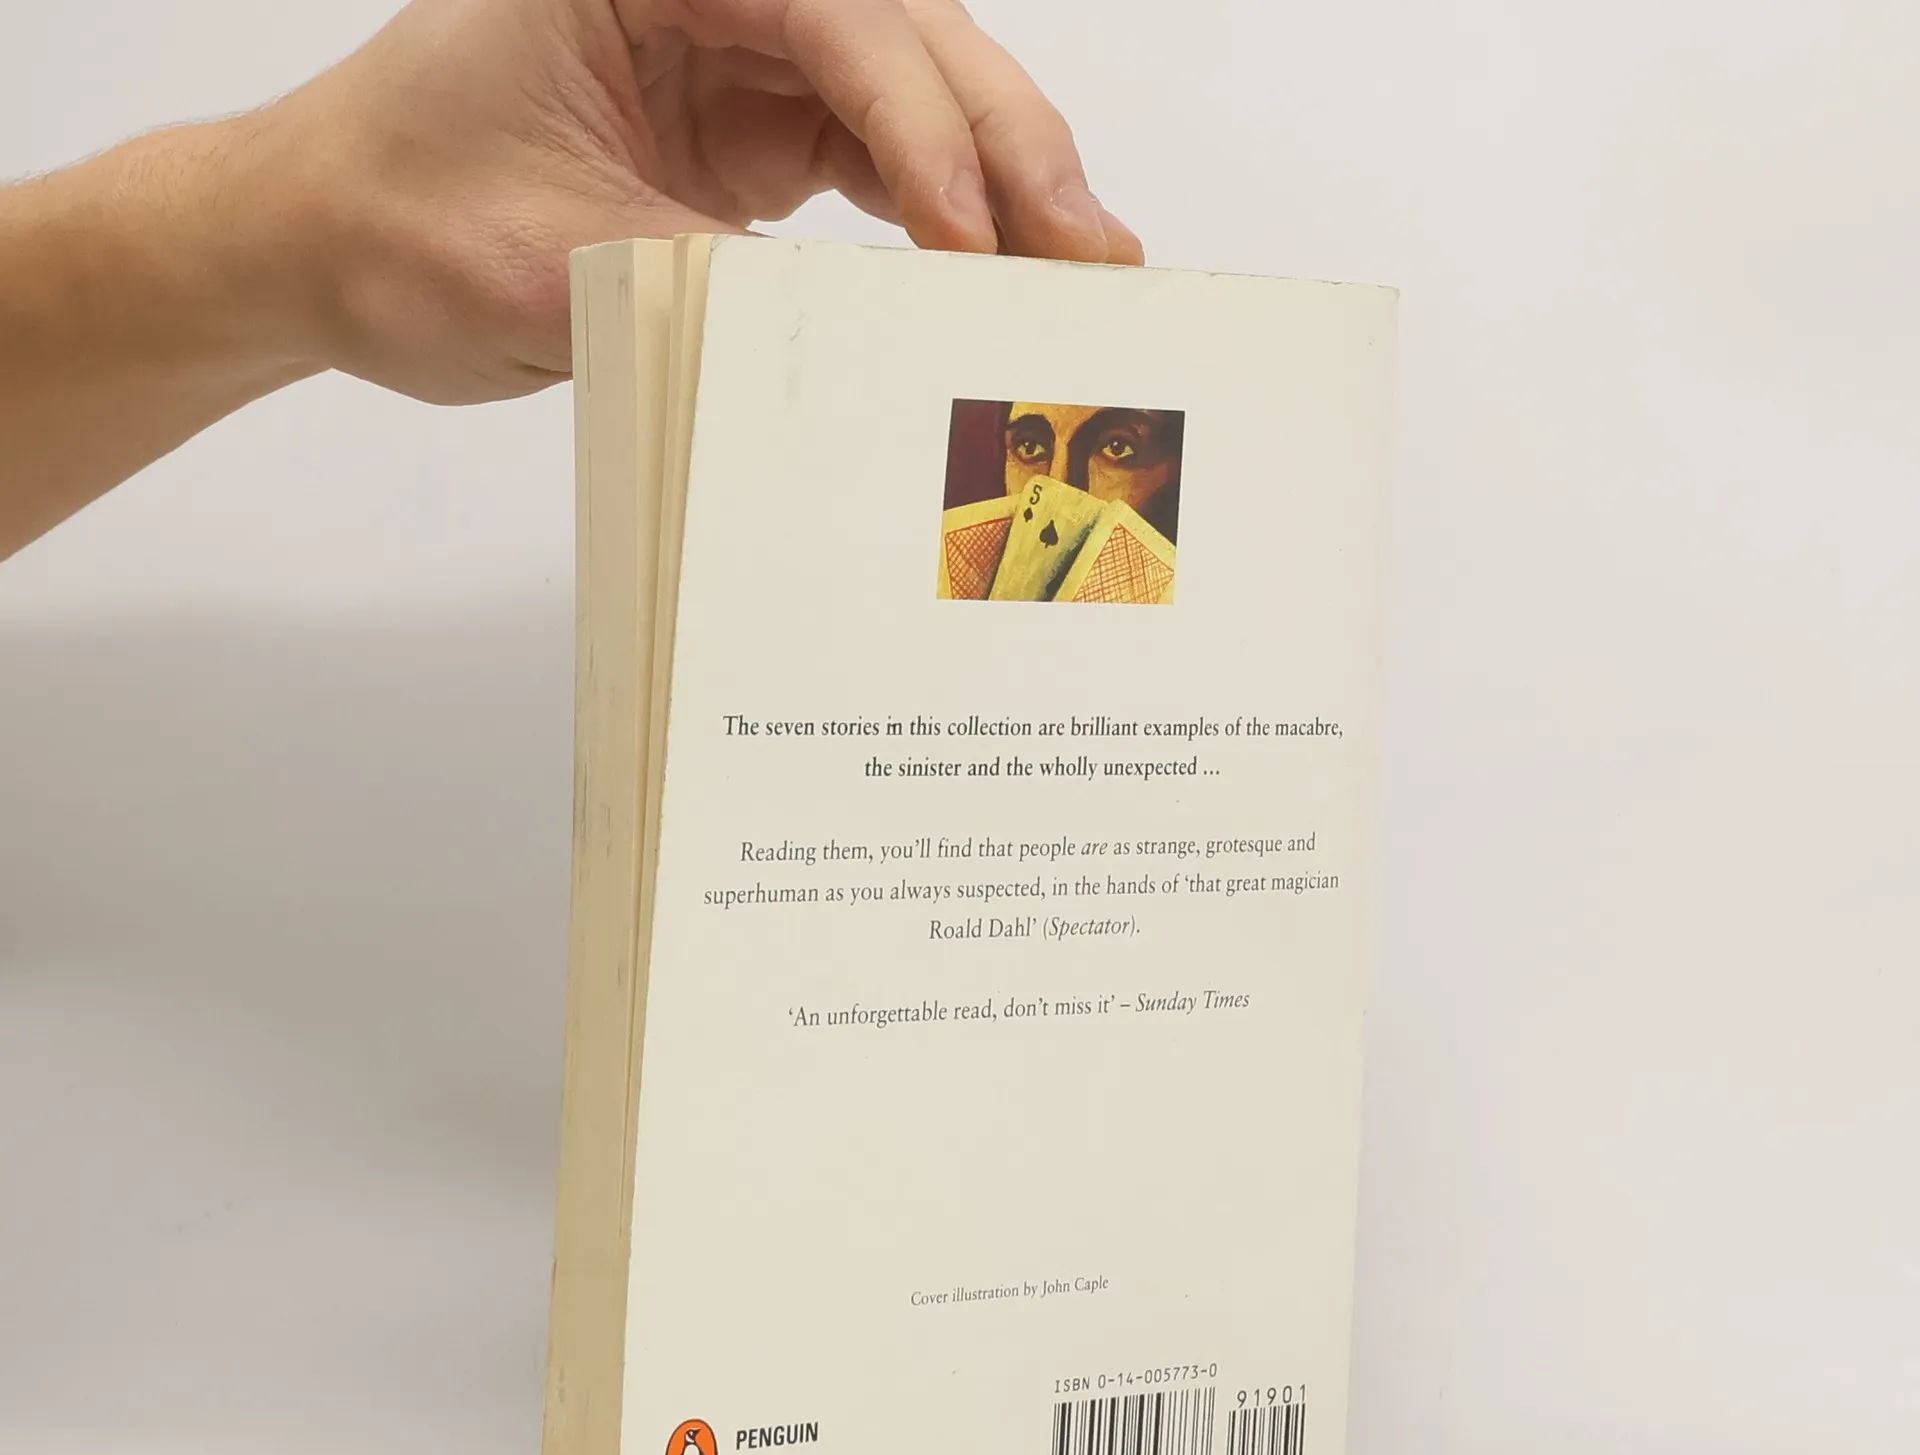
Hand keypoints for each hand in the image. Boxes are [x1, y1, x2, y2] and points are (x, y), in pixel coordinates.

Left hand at [262, 0, 1144, 402]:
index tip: (972, 244)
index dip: (918, 134)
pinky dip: (945, 214)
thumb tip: (863, 334)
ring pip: (913, 93)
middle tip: (1092, 253)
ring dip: (1000, 180)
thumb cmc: (393, 225)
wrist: (323, 246)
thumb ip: (714, 282)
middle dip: (1006, 148)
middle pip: (906, 41)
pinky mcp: (754, 131)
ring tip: (1083, 268)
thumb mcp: (554, 265)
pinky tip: (1000, 270)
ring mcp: (741, 58)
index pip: (833, 25)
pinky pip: (879, 155)